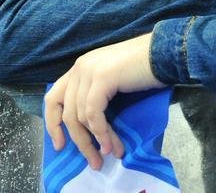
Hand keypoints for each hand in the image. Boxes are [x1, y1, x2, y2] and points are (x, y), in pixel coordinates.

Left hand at [44, 33, 162, 169]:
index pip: (53, 98)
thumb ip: (97, 96)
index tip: (60, 146)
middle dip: (79, 141)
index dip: (53, 124)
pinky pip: (94, 114)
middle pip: (66, 113)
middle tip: (93, 162)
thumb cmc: (143, 69)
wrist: (162, 53)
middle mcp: (80, 68)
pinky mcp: (101, 79)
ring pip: (80, 117)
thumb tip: (92, 130)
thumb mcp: (112, 82)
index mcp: (80, 68)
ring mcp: (89, 72)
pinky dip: (101, 133)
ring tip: (109, 154)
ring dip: (95, 141)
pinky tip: (110, 145)